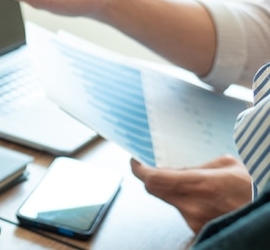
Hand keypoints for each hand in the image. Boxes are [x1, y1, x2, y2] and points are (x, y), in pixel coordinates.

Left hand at [131, 155, 252, 232]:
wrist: (265, 214)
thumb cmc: (252, 186)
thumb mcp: (227, 165)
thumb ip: (195, 166)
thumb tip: (172, 168)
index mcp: (199, 185)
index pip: (153, 179)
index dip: (139, 169)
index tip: (135, 161)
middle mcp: (192, 206)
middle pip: (155, 190)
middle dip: (152, 177)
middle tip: (154, 166)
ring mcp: (194, 221)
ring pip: (169, 200)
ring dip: (173, 190)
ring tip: (193, 183)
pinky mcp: (198, 230)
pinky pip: (182, 211)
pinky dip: (185, 201)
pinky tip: (200, 196)